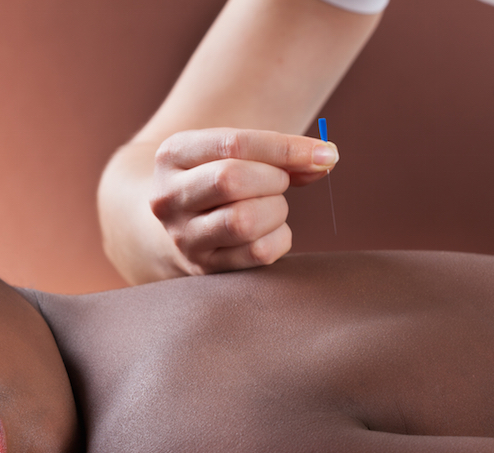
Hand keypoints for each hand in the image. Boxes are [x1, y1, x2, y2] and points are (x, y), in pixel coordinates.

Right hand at [150, 127, 338, 272]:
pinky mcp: (203, 267)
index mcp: (173, 155)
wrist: (179, 218)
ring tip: (271, 206)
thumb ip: (279, 153)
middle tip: (280, 181)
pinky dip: (279, 238)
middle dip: (274, 179)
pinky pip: (258, 252)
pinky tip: (270, 230)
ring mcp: (183, 237)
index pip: (234, 144)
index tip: (325, 153)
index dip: (286, 148)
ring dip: (276, 210)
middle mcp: (168, 197)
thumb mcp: (235, 152)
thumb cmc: (218, 175)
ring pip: (244, 221)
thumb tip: (326, 159)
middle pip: (232, 180)